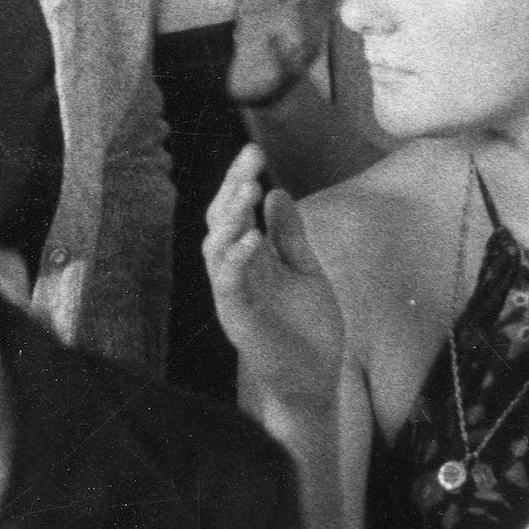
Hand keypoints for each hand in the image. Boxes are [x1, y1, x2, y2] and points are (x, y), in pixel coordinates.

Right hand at [203, 146, 345, 410]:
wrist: (313, 378)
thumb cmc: (308, 328)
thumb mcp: (305, 271)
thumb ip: (290, 236)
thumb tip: (277, 192)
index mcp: (250, 257)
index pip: (236, 209)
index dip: (239, 179)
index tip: (252, 149)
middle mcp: (234, 270)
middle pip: (221, 219)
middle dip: (233, 187)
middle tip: (250, 159)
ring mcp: (231, 293)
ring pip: (215, 246)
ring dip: (230, 216)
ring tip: (248, 189)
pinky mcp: (237, 316)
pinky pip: (229, 281)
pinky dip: (237, 257)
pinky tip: (251, 236)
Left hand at [229, 0, 340, 108]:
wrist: (258, 79)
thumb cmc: (267, 27)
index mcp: (309, 6)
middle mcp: (309, 27)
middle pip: (320, 7)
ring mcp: (298, 52)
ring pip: (308, 35)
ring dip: (303, 19)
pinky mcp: (281, 74)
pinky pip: (284, 64)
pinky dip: (279, 51)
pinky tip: (271, 37)